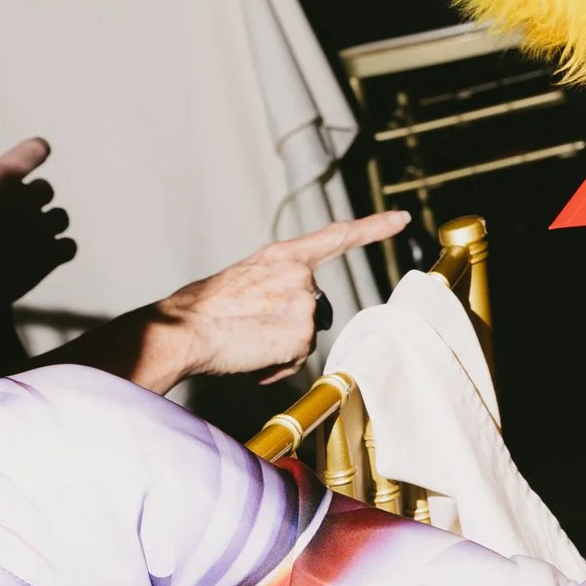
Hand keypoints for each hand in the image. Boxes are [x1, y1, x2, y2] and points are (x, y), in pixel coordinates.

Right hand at [0, 136, 74, 308]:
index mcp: (0, 177)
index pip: (35, 150)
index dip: (35, 153)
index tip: (36, 154)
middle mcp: (26, 197)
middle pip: (45, 190)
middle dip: (32, 201)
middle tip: (11, 219)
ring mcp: (41, 226)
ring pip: (60, 217)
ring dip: (47, 225)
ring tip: (24, 241)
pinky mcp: (51, 255)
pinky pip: (69, 246)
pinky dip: (58, 251)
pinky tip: (39, 259)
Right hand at [127, 212, 407, 388]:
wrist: (183, 328)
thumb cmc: (203, 310)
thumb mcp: (245, 280)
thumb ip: (276, 284)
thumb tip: (286, 309)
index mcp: (282, 256)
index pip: (336, 237)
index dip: (372, 228)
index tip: (401, 219)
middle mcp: (300, 273)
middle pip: (316, 307)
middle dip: (291, 323)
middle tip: (251, 327)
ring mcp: (303, 301)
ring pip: (306, 334)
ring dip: (281, 345)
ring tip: (246, 339)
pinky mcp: (302, 331)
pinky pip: (296, 359)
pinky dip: (275, 366)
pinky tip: (251, 355)